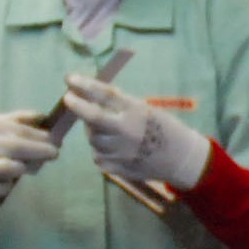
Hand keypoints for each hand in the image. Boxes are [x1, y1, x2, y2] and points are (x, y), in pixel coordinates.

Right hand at [0, 111, 60, 201]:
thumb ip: (17, 118)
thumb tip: (44, 116)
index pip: (22, 131)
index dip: (42, 137)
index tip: (56, 140)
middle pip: (20, 149)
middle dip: (41, 152)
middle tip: (54, 154)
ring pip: (13, 171)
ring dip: (25, 168)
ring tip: (27, 165)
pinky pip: (1, 189)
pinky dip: (9, 185)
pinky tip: (8, 179)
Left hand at [60, 74, 211, 189]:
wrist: (180, 158)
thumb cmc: (163, 128)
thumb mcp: (145, 109)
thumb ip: (119, 105)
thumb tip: (90, 94)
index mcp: (136, 112)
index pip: (106, 96)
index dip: (85, 86)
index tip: (69, 78)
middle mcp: (127, 132)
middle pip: (93, 118)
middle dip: (77, 107)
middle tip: (68, 98)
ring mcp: (121, 153)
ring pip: (93, 138)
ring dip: (93, 131)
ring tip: (107, 129)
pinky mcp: (118, 169)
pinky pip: (98, 156)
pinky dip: (100, 149)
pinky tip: (113, 147)